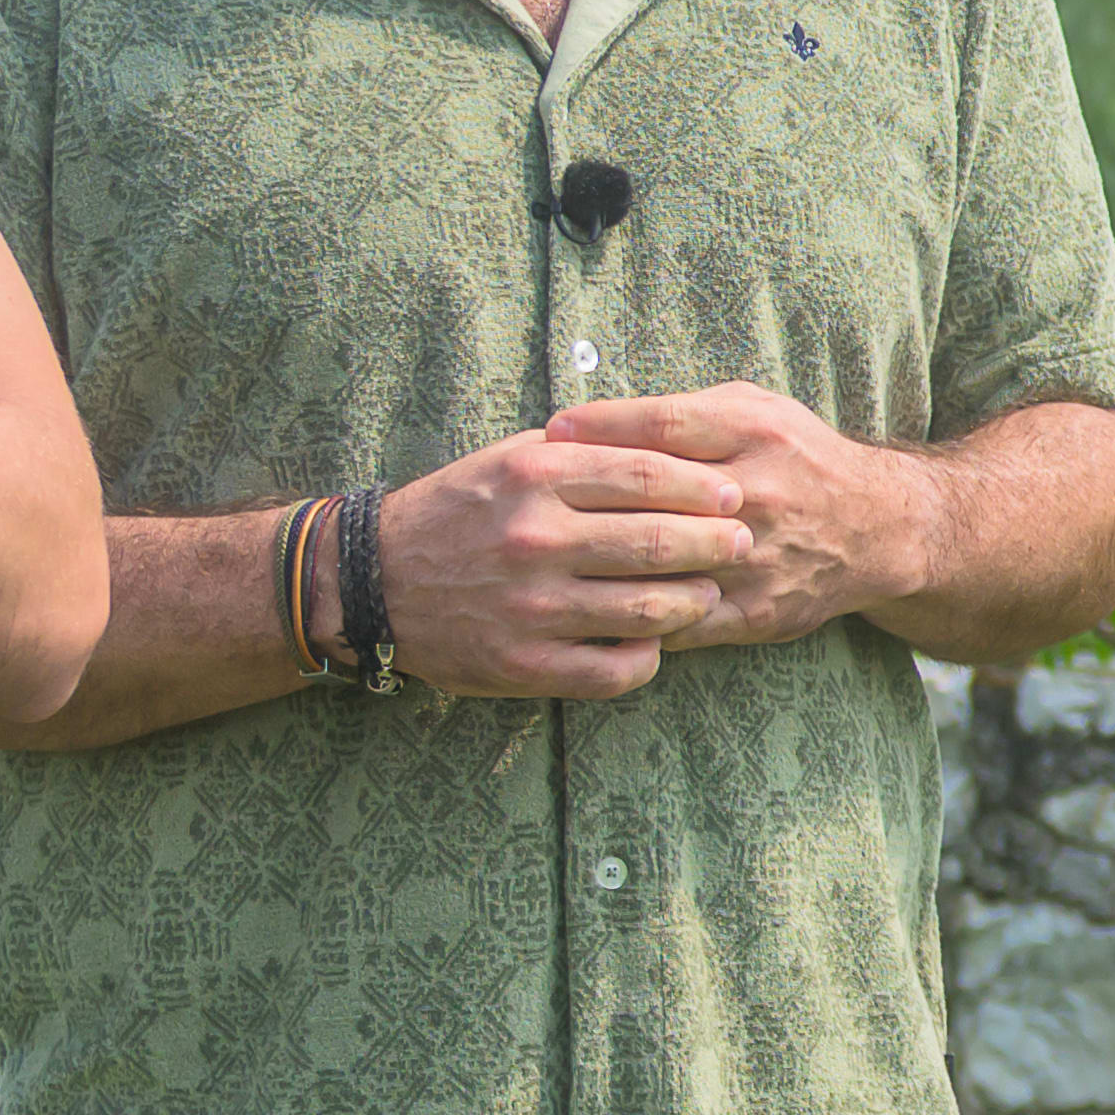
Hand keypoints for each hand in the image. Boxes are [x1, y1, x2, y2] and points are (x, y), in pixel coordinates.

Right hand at [369, 412, 734, 702]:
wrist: (371, 581)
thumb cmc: (454, 512)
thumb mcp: (507, 460)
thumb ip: (580, 452)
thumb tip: (669, 445)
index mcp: (535, 475)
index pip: (646, 473)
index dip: (701, 487)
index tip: (733, 494)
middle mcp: (535, 537)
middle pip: (656, 540)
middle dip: (714, 543)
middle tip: (743, 543)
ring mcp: (530, 605)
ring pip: (646, 608)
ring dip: (692, 601)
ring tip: (709, 593)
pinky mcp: (522, 664)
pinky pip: (612, 669)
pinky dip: (646, 658)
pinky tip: (655, 644)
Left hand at [570, 380, 949, 654]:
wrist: (877, 528)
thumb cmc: (798, 457)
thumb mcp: (755, 409)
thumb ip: (686, 413)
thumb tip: (598, 418)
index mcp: (752, 432)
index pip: (661, 426)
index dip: (600, 427)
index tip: (552, 431)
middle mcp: (757, 491)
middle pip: (654, 495)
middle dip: (586, 496)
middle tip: (532, 497)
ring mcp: (757, 556)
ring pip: (662, 564)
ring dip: (599, 563)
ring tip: (547, 557)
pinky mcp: (757, 610)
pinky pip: (678, 619)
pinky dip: (631, 614)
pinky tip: (589, 606)